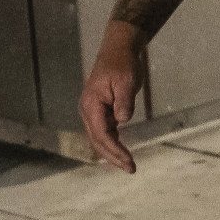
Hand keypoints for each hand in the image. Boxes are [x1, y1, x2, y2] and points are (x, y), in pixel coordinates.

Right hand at [79, 20, 148, 172]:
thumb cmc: (122, 64)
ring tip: (128, 165)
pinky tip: (122, 151)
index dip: (115, 150)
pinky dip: (113, 143)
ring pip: (100, 139)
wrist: (118, 51)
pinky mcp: (100, 111)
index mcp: (91, 105)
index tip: (129, 161)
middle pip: (98, 141)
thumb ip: (124, 102)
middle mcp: (88, 111)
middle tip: (131, 169)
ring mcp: (92, 112)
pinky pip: (104, 132)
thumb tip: (122, 121)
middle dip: (113, 157)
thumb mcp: (127, 82)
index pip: (102, 135)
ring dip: (112, 153)